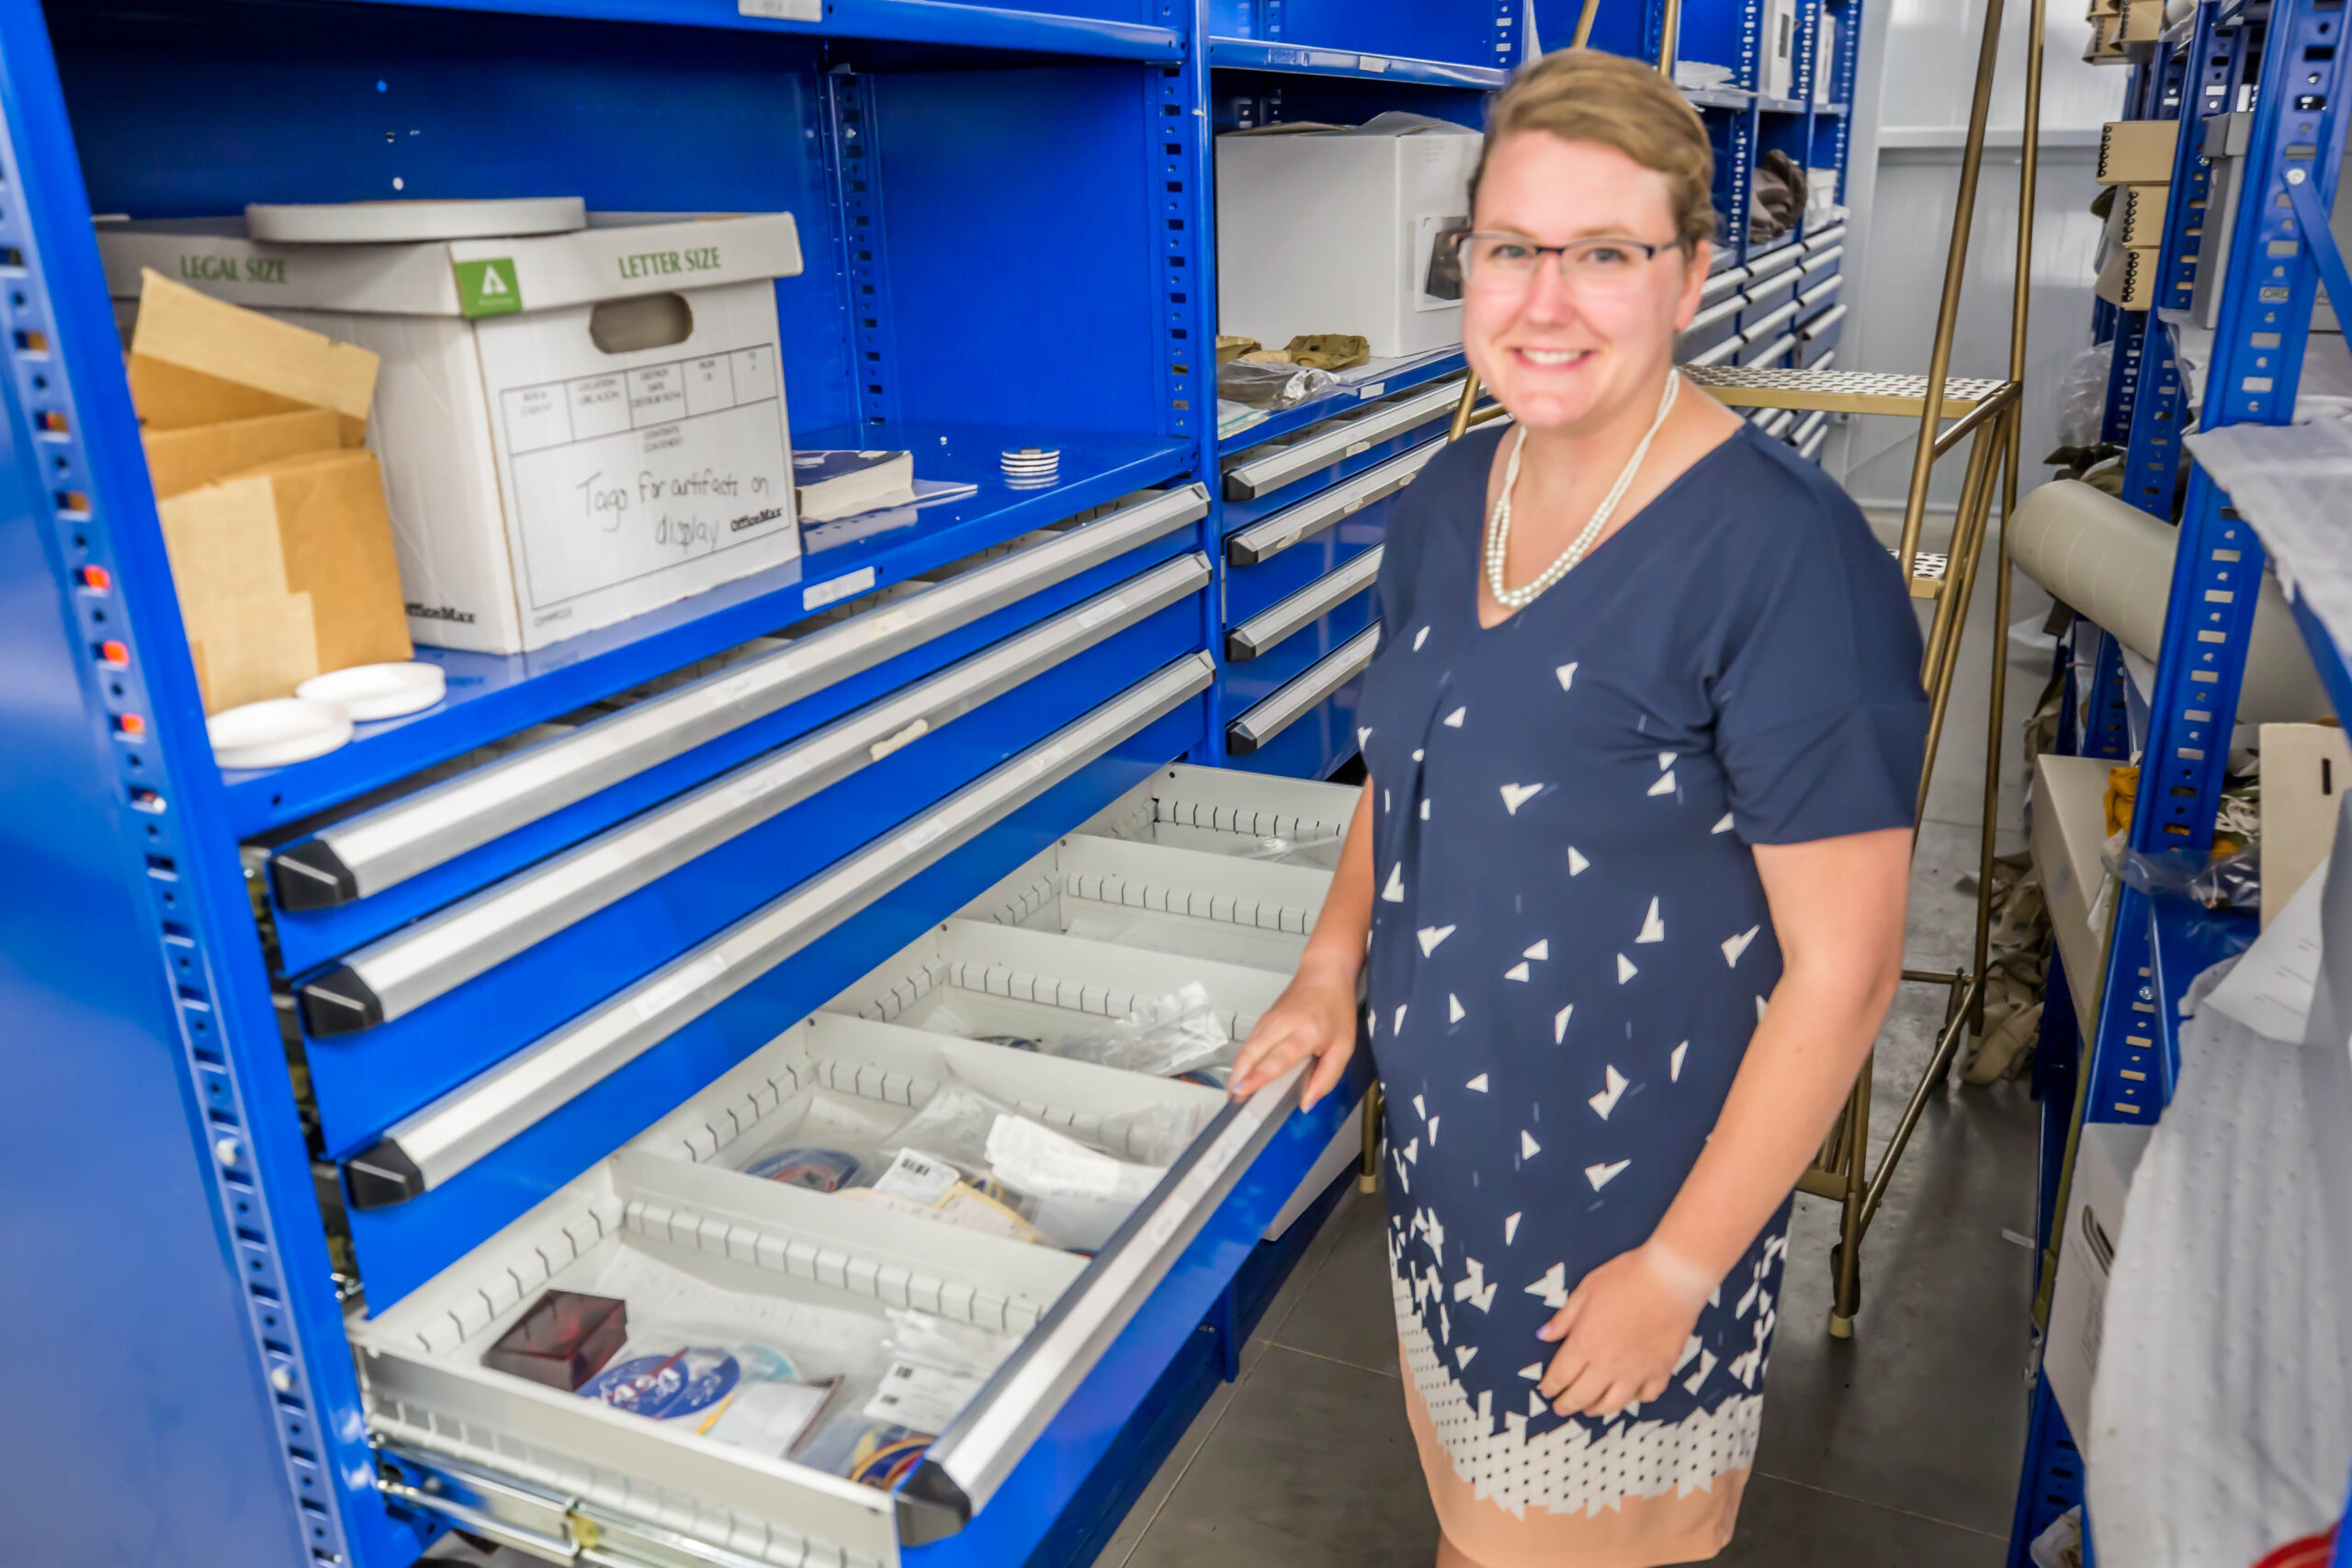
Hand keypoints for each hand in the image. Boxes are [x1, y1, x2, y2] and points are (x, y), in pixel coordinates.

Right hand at [1227, 964, 1356, 1109]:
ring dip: (1237, 1070)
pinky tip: (1243, 1074)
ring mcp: (1268, 1021)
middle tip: (1233, 1101)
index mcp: (1305, 1033)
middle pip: (1252, 1053)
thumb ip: (1327, 1078)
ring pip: (1246, 1048)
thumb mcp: (1343, 1047)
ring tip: (1234, 1093)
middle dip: (1239, 1077)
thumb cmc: (1336, 1009)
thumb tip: (1307, 1103)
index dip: (1259, 1075)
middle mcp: (1281, 1025)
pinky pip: (1248, 1043)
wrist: (1324, 974)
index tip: (1243, 1089)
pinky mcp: (1263, 1020)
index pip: (1277, 1057)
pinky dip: (1242, 1060)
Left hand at [1536, 1242, 1716, 1417]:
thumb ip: (1565, 1318)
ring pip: (1612, 1404)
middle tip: (1560, 1408)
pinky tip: (1630, 1394)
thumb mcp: (1586, 1290)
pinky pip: (1646, 1396)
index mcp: (1585, 1344)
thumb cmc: (1627, 1278)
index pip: (1561, 1375)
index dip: (1550, 1386)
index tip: (1546, 1391)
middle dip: (1567, 1405)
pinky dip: (1635, 1399)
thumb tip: (1544, 1336)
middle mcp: (1608, 1365)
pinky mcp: (1661, 1371)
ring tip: (1590, 1409)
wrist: (1671, 1279)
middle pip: (1582, 1396)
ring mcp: (1636, 1372)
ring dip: (1597, 1409)